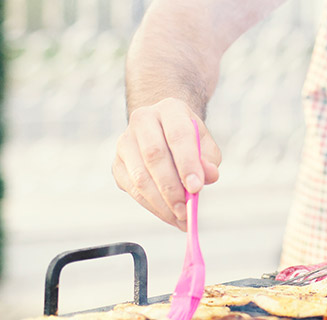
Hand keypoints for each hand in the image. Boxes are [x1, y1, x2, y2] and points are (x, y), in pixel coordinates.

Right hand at [112, 98, 222, 229]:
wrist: (163, 129)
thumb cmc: (188, 138)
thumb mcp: (205, 143)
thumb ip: (209, 159)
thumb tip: (209, 176)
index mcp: (169, 109)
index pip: (178, 135)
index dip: (187, 163)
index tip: (196, 188)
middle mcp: (142, 120)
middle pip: (154, 156)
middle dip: (172, 188)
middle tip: (186, 210)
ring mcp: (125, 142)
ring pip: (140, 176)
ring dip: (161, 202)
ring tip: (180, 218)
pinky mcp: (117, 164)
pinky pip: (132, 190)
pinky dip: (152, 206)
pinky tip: (168, 215)